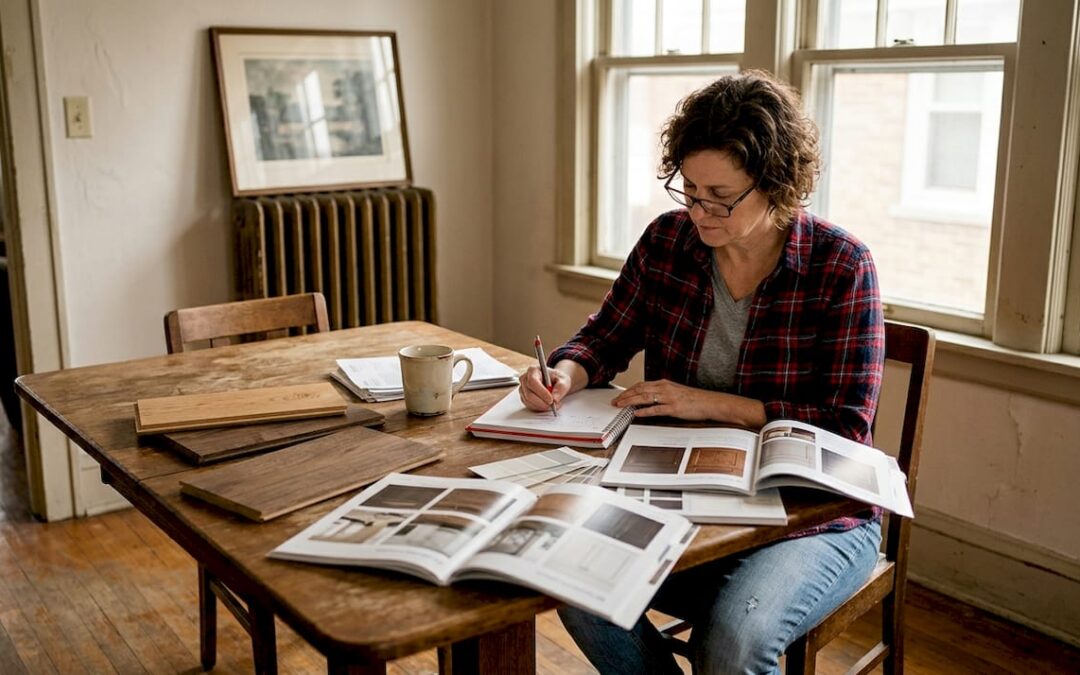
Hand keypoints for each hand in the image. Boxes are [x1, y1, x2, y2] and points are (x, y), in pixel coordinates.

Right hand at [518, 365, 572, 411]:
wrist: (554, 382)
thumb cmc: (557, 379)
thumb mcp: (564, 380)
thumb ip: (561, 388)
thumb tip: (555, 399)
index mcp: (533, 370)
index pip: (533, 382)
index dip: (541, 392)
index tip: (551, 400)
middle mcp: (525, 379)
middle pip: (529, 394)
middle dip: (541, 402)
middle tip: (553, 405)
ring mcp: (523, 389)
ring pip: (529, 401)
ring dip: (541, 406)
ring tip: (553, 404)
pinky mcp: (524, 397)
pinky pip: (529, 406)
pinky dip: (539, 408)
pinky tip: (547, 405)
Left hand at [612, 379, 731, 421]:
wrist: (710, 402)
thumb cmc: (694, 399)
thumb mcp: (675, 392)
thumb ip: (662, 394)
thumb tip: (648, 400)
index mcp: (664, 383)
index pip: (641, 385)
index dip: (629, 390)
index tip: (620, 396)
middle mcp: (665, 388)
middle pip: (640, 389)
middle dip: (625, 396)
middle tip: (615, 401)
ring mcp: (669, 397)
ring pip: (645, 397)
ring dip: (631, 402)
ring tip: (621, 406)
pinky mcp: (674, 408)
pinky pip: (656, 409)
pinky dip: (644, 411)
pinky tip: (636, 413)